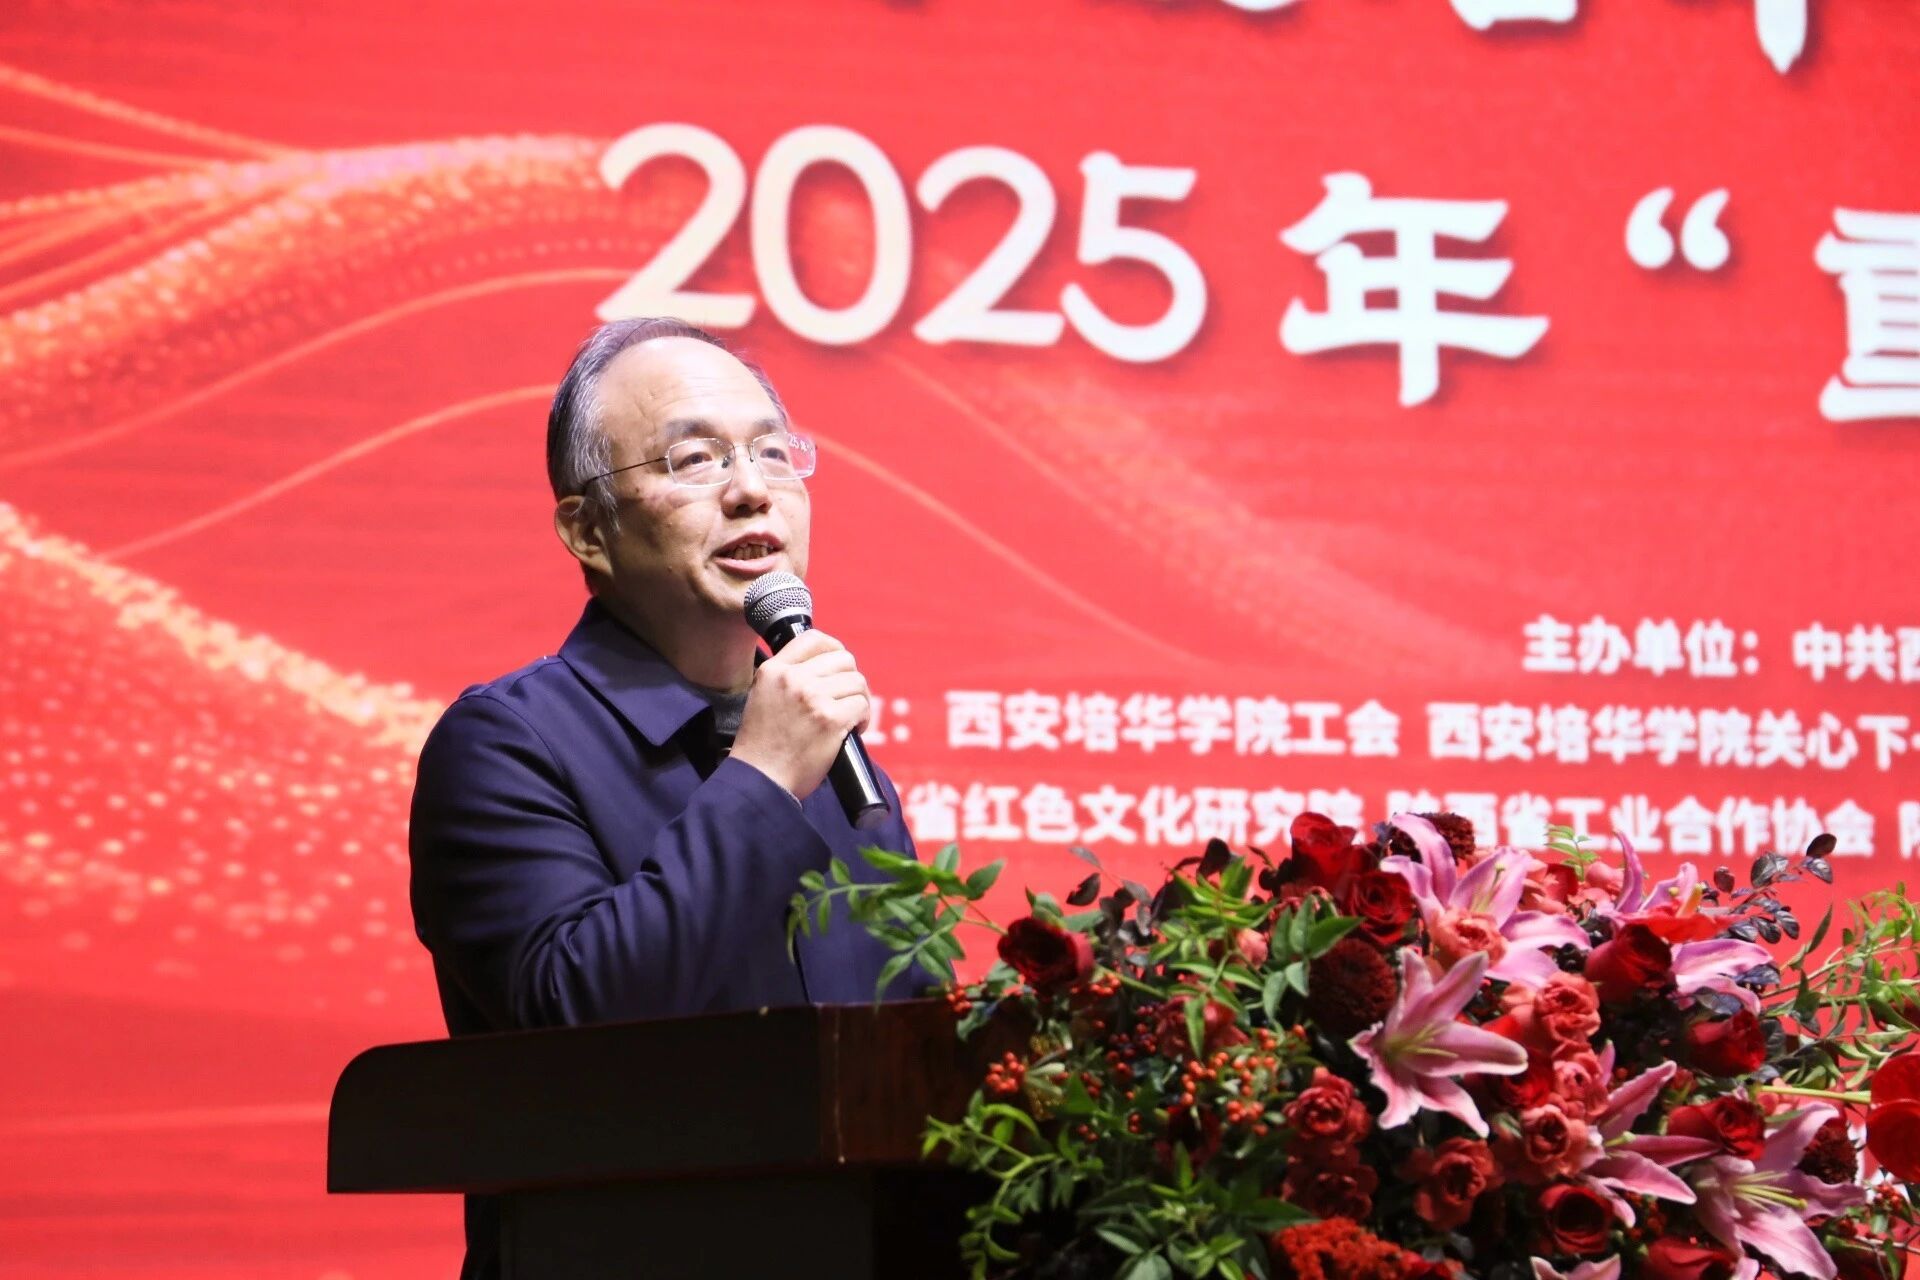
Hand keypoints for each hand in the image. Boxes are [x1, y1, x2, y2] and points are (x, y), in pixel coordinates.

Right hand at [729, 629, 870, 799]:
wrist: (761, 779)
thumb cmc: (763, 746)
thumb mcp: (762, 697)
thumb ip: (786, 679)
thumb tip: (824, 668)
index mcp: (774, 670)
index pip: (814, 639)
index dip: (834, 649)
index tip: (839, 667)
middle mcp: (793, 678)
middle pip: (844, 659)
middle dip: (851, 679)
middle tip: (846, 700)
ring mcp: (812, 697)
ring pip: (857, 682)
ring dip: (860, 700)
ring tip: (850, 718)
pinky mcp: (830, 719)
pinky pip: (862, 705)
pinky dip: (863, 719)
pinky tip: (854, 730)